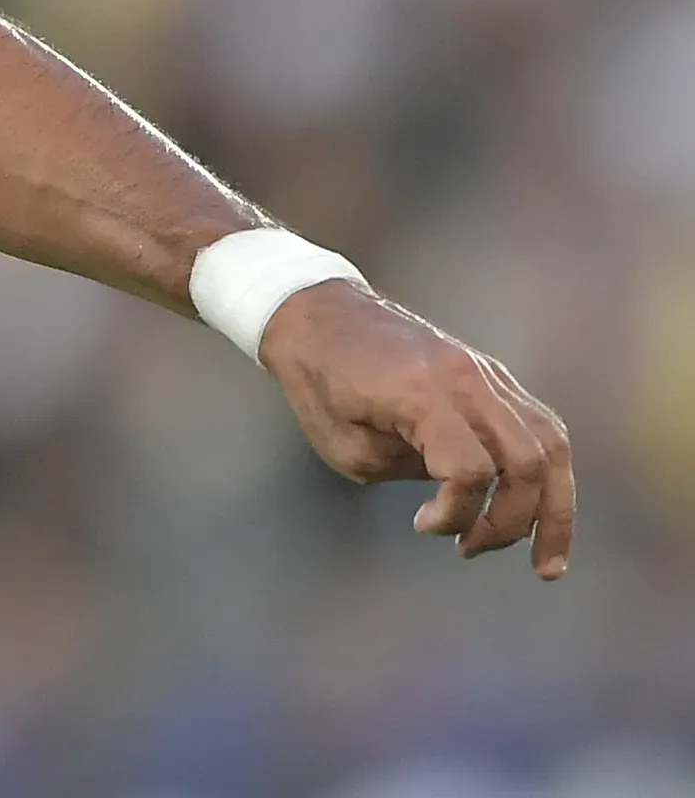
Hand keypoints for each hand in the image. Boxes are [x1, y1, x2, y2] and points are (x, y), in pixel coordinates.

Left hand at [258, 278, 572, 578]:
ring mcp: (487, 373)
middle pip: (529, 462)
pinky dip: (548, 473)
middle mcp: (468, 379)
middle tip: (472, 549)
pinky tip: (541, 510)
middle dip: (514, 523)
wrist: (319, 315)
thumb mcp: (346, 445)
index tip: (421, 525)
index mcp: (424, 393)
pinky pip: (540, 427)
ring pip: (551, 445)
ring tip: (545, 561)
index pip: (473, 470)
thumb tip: (461, 491)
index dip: (457, 513)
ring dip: (556, 509)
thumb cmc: (321, 383)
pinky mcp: (494, 375)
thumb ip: (409, 472)